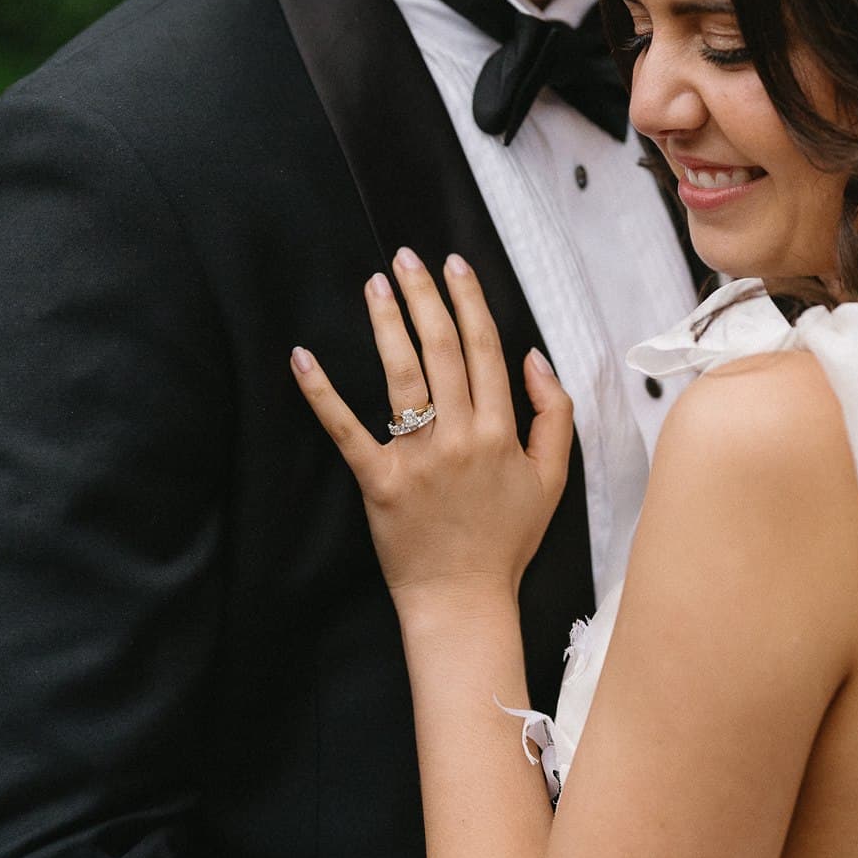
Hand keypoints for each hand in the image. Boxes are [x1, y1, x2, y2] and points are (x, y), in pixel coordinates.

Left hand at [292, 248, 573, 605]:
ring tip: (375, 284)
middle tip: (407, 257)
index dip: (470, 302)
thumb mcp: (552, 478)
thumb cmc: (507, 539)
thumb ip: (554, 414)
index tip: (456, 265)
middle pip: (442, 350)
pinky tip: (303, 358)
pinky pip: (346, 431)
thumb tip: (535, 358)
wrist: (464, 599)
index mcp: (501, 432)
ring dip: (387, 324)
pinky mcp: (378, 481)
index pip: (485, 350)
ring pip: (402, 377)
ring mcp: (417, 459)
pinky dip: (322, 394)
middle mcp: (460, 437)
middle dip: (425, 298)